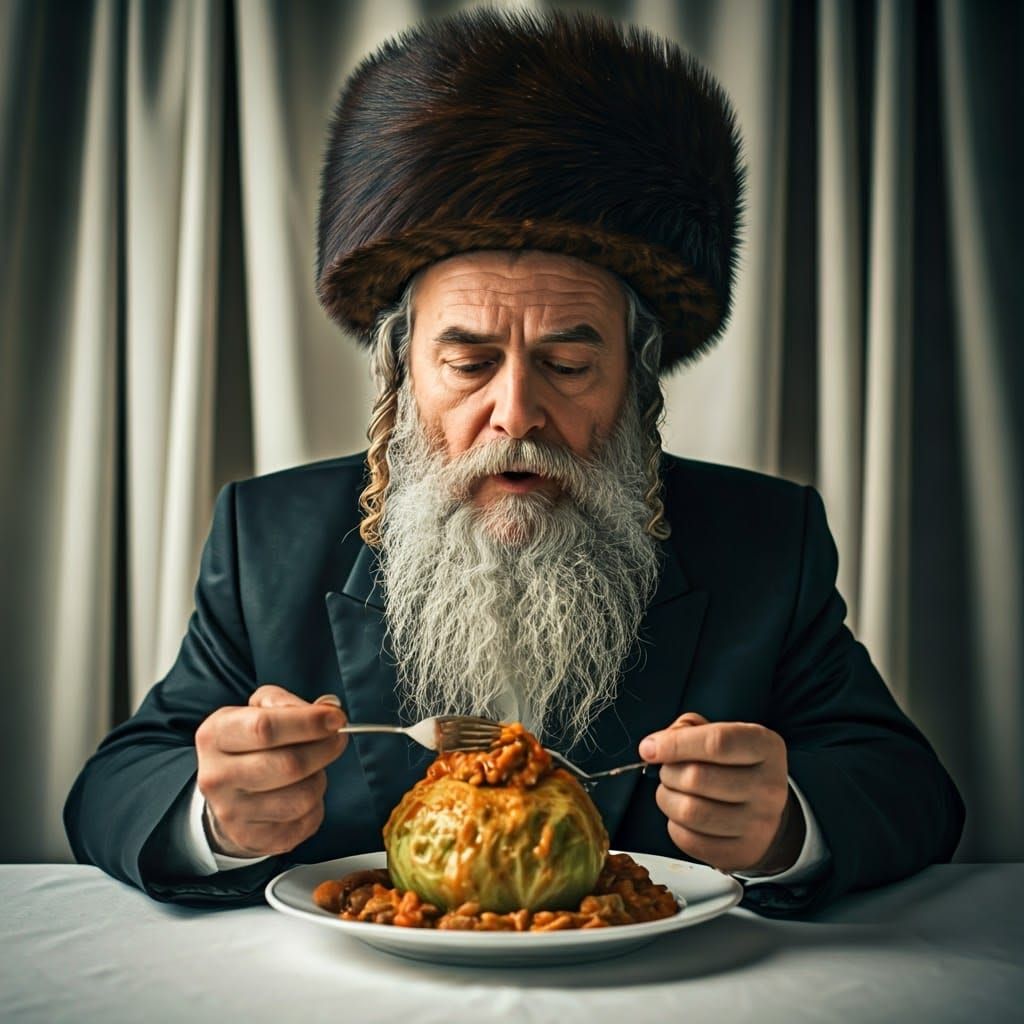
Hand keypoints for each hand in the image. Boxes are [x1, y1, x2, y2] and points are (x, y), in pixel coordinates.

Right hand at [195, 685, 347, 857]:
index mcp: (215, 736)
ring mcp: (232, 813)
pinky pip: (305, 820)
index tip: (336, 718)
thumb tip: (329, 709)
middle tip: (338, 738)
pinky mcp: (254, 838)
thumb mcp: (257, 710)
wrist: (227, 796)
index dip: (308, 722)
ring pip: (302, 797)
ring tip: (312, 769)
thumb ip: (288, 703)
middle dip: (325, 748)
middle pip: (289, 764)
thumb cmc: (250, 745)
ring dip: (319, 778)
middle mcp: (217, 777)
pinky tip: (301, 792)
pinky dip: (315, 804)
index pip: (265, 728)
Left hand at [639, 712, 801, 873]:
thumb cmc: (736, 766)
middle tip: (668, 771)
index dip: (676, 744)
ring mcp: (758, 824)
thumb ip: (689, 729)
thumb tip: (656, 746)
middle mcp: (768, 786)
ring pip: (690, 811)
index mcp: (765, 747)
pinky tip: (683, 816)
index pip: (716, 742)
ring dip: (667, 799)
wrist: (765, 812)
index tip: (650, 748)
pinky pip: (690, 840)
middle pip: (697, 778)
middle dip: (668, 772)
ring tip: (673, 792)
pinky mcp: (742, 853)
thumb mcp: (723, 733)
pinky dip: (675, 826)